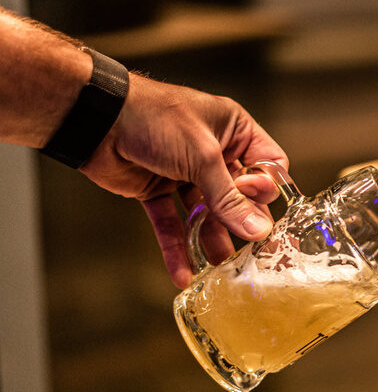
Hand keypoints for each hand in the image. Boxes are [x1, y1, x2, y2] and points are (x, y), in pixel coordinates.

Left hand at [81, 73, 287, 288]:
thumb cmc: (155, 118)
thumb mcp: (202, 157)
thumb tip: (258, 229)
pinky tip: (184, 273)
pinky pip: (173, 223)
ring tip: (219, 270)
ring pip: (207, 214)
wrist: (97, 118)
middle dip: (241, 223)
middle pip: (239, 195)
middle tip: (249, 251)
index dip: (265, 188)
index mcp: (234, 130)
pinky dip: (177, 247)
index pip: (267, 164)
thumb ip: (229, 198)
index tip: (254, 204)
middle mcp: (214, 152)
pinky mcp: (158, 190)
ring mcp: (186, 173)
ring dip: (211, 241)